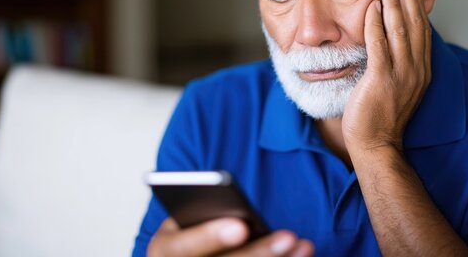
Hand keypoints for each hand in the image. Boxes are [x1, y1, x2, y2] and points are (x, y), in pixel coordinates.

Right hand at [147, 217, 313, 256]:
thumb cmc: (188, 236)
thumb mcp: (185, 221)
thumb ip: (203, 214)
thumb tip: (242, 217)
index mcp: (164, 251)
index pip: (184, 247)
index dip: (210, 237)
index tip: (240, 226)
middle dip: (259, 252)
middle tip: (288, 236)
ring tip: (303, 245)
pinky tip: (300, 256)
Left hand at [342, 0, 431, 154]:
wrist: (376, 145)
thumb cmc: (380, 116)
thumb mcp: (395, 85)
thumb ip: (396, 62)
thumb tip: (386, 39)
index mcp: (421, 69)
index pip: (421, 28)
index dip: (415, 2)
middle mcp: (416, 69)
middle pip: (415, 23)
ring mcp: (401, 75)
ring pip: (400, 30)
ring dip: (394, 3)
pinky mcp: (382, 80)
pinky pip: (380, 46)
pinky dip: (376, 25)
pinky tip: (372, 7)